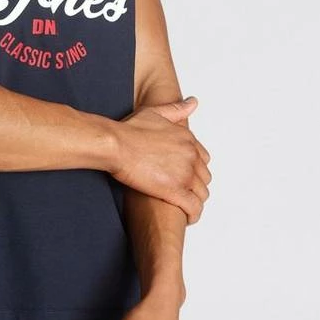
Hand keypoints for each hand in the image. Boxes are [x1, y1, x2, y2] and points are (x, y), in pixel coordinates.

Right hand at [109, 96, 211, 222]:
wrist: (115, 144)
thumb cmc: (129, 129)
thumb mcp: (155, 112)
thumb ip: (177, 109)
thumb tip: (193, 102)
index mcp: (187, 139)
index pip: (203, 159)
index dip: (194, 169)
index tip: (185, 176)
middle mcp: (191, 155)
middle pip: (204, 177)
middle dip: (195, 186)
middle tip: (182, 192)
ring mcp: (184, 173)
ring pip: (202, 194)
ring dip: (195, 200)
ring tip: (184, 206)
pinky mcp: (174, 190)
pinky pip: (194, 207)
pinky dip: (193, 214)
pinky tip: (187, 217)